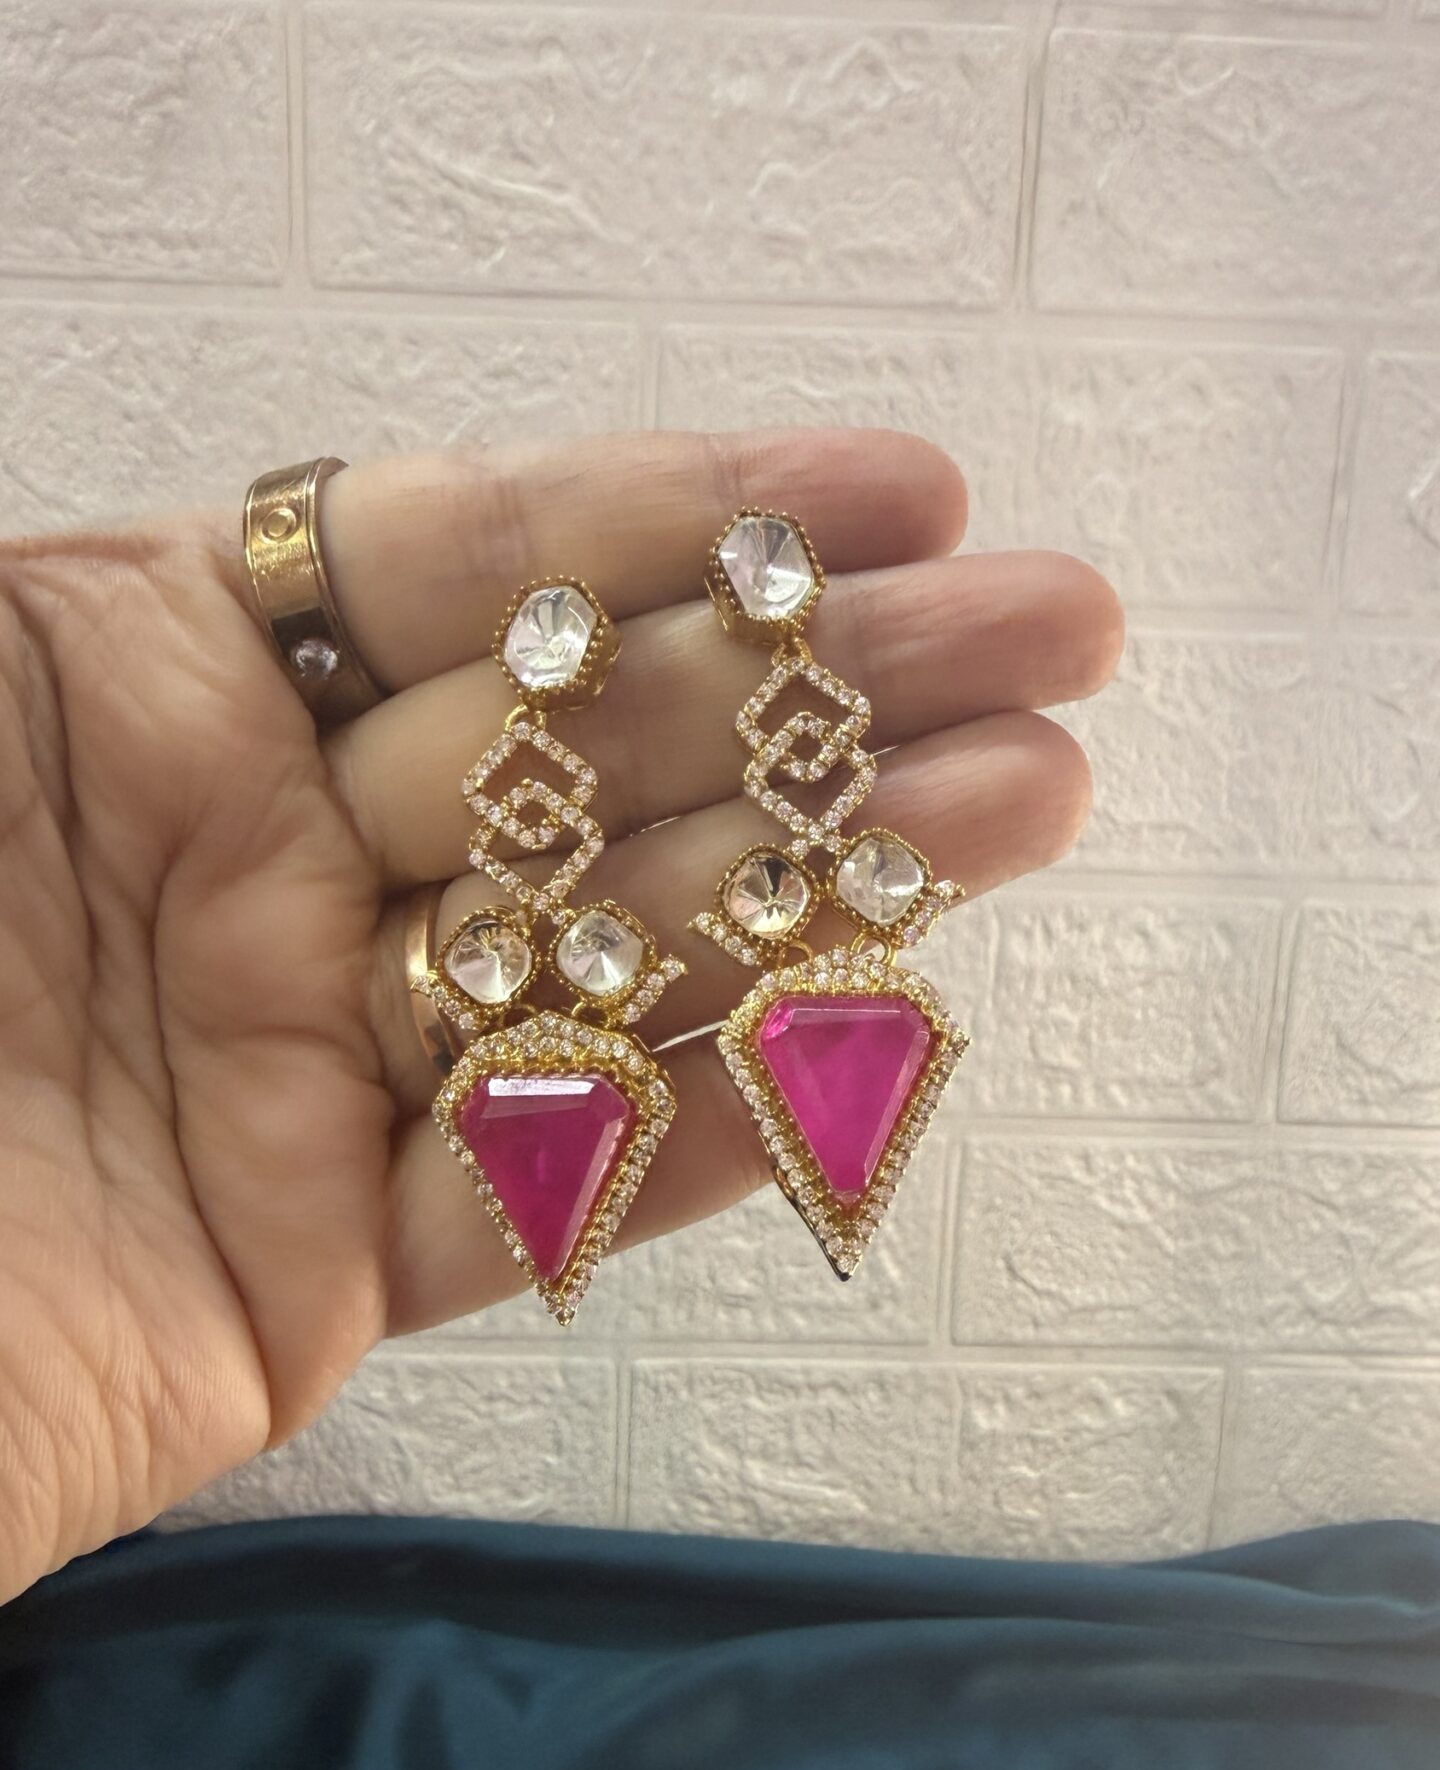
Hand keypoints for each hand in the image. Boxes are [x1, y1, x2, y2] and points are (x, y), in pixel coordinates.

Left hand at [0, 430, 1120, 1598]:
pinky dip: (709, 1113)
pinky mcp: (308, 1283)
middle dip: (825, 673)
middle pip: (574, 744)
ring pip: (598, 955)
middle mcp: (232, 857)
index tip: (881, 486)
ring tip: (1040, 791)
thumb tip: (346, 505)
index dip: (672, 517)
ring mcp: (289, 1071)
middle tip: (1055, 621)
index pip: (448, 563)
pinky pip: (538, 1188)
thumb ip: (80, 600)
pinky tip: (881, 1017)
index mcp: (116, 680)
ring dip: (827, 873)